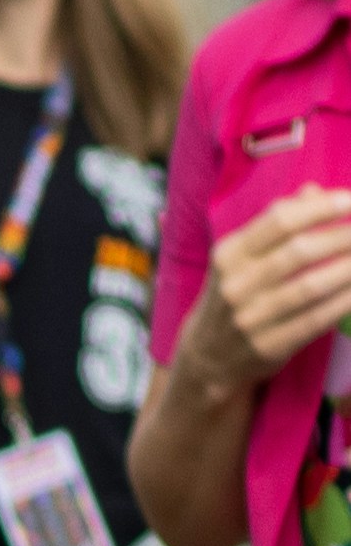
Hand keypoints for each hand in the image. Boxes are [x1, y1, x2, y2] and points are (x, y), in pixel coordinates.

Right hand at [179, 186, 350, 386]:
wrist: (208, 354)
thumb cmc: (236, 294)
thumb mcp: (242, 257)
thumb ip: (275, 224)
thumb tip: (314, 191)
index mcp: (228, 254)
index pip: (279, 220)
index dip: (321, 208)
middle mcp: (235, 283)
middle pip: (298, 251)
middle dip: (343, 236)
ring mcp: (251, 317)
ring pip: (310, 286)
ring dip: (349, 269)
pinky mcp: (269, 345)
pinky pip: (316, 320)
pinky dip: (344, 302)